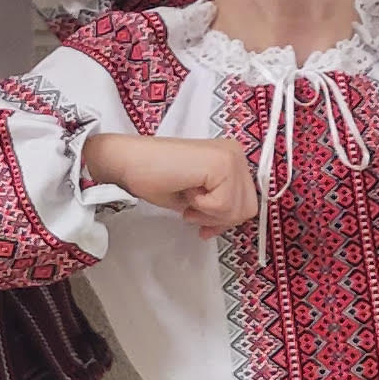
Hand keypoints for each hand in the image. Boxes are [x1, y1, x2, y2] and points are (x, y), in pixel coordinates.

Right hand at [83, 133, 257, 238]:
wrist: (130, 162)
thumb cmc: (154, 177)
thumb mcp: (196, 198)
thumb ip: (217, 206)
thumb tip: (227, 223)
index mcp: (230, 157)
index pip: (247, 202)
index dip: (225, 220)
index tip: (205, 226)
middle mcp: (235, 153)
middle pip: (248, 208)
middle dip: (219, 220)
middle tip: (191, 213)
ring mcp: (230, 156)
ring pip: (238, 209)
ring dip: (209, 214)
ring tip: (188, 201)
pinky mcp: (221, 164)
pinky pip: (224, 205)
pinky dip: (202, 207)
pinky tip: (186, 191)